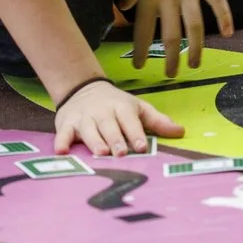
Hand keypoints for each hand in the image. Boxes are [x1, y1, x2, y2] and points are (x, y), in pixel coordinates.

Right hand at [54, 79, 182, 156]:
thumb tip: (181, 131)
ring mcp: (83, 117)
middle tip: (121, 153)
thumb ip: (157, 121)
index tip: (141, 146)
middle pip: (109, 126)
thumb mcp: (137, 108)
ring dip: (93, 141)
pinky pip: (63, 133)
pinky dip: (61, 141)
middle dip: (115, 139)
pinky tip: (61, 150)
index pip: (129, 120)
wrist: (83, 88)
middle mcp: (102, 112)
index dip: (135, 133)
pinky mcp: (66, 123)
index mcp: (121, 107)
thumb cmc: (116, 105)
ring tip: (100, 152)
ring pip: (88, 130)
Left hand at [121, 0, 232, 73]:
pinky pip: (218, 1)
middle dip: (169, 57)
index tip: (140, 65)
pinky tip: (228, 34)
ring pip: (194, 26)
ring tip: (194, 65)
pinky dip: (224, 16)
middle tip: (170, 74)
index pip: (142, 30)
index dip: (140, 50)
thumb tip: (122, 9)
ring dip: (195, 48)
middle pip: (169, 35)